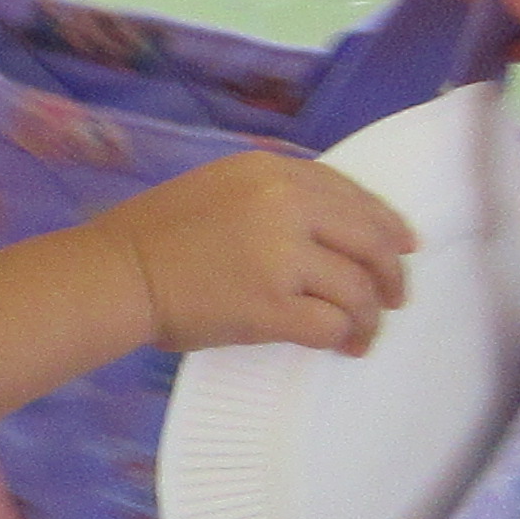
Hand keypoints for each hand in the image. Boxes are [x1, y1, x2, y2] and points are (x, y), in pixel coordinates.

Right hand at [105, 150, 413, 357]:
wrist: (115, 273)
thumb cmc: (154, 233)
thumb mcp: (218, 186)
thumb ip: (275, 195)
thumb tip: (334, 228)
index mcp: (273, 172)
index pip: (353, 195)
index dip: (387, 224)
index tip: (404, 247)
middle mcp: (287, 206)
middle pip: (371, 241)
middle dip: (392, 274)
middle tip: (393, 299)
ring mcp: (281, 257)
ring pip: (358, 289)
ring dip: (370, 317)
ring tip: (363, 334)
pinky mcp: (272, 307)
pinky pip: (332, 324)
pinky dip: (344, 337)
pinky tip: (341, 346)